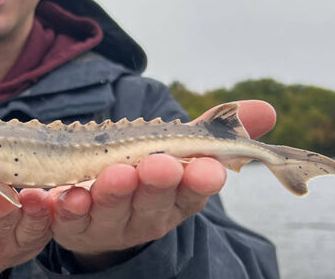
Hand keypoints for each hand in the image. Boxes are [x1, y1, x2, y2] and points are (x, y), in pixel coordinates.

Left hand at [46, 100, 276, 271]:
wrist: (99, 222)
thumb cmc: (148, 176)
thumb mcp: (183, 151)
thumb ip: (219, 129)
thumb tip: (267, 108)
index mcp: (178, 199)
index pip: (194, 191)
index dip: (201, 180)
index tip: (209, 167)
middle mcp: (147, 216)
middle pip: (154, 202)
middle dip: (158, 183)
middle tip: (160, 164)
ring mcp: (109, 224)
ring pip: (112, 210)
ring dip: (114, 192)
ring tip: (116, 174)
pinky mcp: (73, 226)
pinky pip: (69, 220)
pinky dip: (68, 208)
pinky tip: (67, 195)